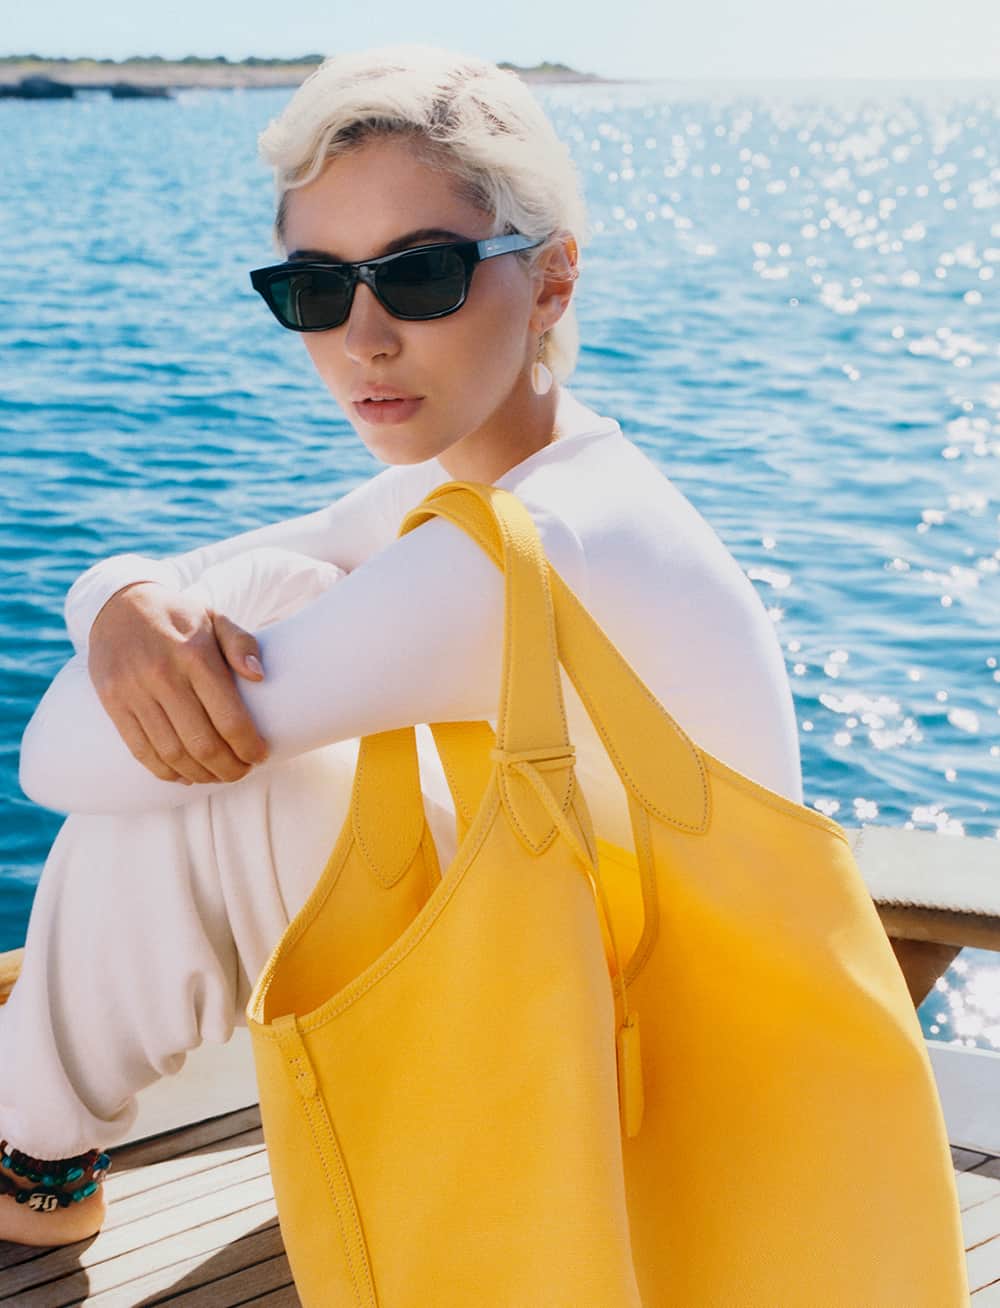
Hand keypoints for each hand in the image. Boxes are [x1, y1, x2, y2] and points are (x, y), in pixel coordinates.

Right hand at [87, 581, 269, 784]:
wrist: (119, 605)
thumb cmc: (179, 617)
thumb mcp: (215, 618)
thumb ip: (242, 644)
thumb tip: (260, 675)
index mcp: (195, 655)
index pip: (228, 717)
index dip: (248, 746)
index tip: (260, 755)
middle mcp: (162, 675)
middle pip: (202, 743)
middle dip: (228, 768)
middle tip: (241, 772)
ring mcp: (133, 691)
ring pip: (171, 753)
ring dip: (199, 774)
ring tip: (217, 775)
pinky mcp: (113, 703)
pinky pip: (141, 750)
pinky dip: (166, 771)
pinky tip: (185, 775)